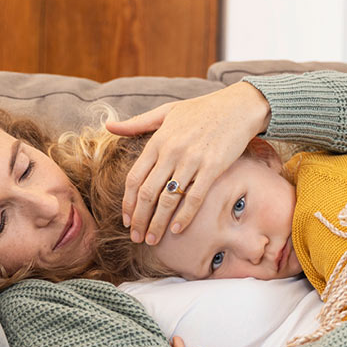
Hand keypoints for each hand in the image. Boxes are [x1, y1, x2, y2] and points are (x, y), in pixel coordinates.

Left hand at [106, 82, 269, 244]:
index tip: (126, 220)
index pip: (134, 178)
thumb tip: (108, 127)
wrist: (238, 106)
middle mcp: (171, 151)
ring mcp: (192, 160)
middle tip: (135, 237)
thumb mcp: (166, 111)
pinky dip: (184, 216)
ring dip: (158, 223)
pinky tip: (176, 230)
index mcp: (158, 141)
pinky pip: (194, 198)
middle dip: (139, 219)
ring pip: (168, 199)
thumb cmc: (202, 110)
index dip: (128, 203)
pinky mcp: (213, 167)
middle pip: (147, 193)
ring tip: (152, 240)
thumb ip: (137, 123)